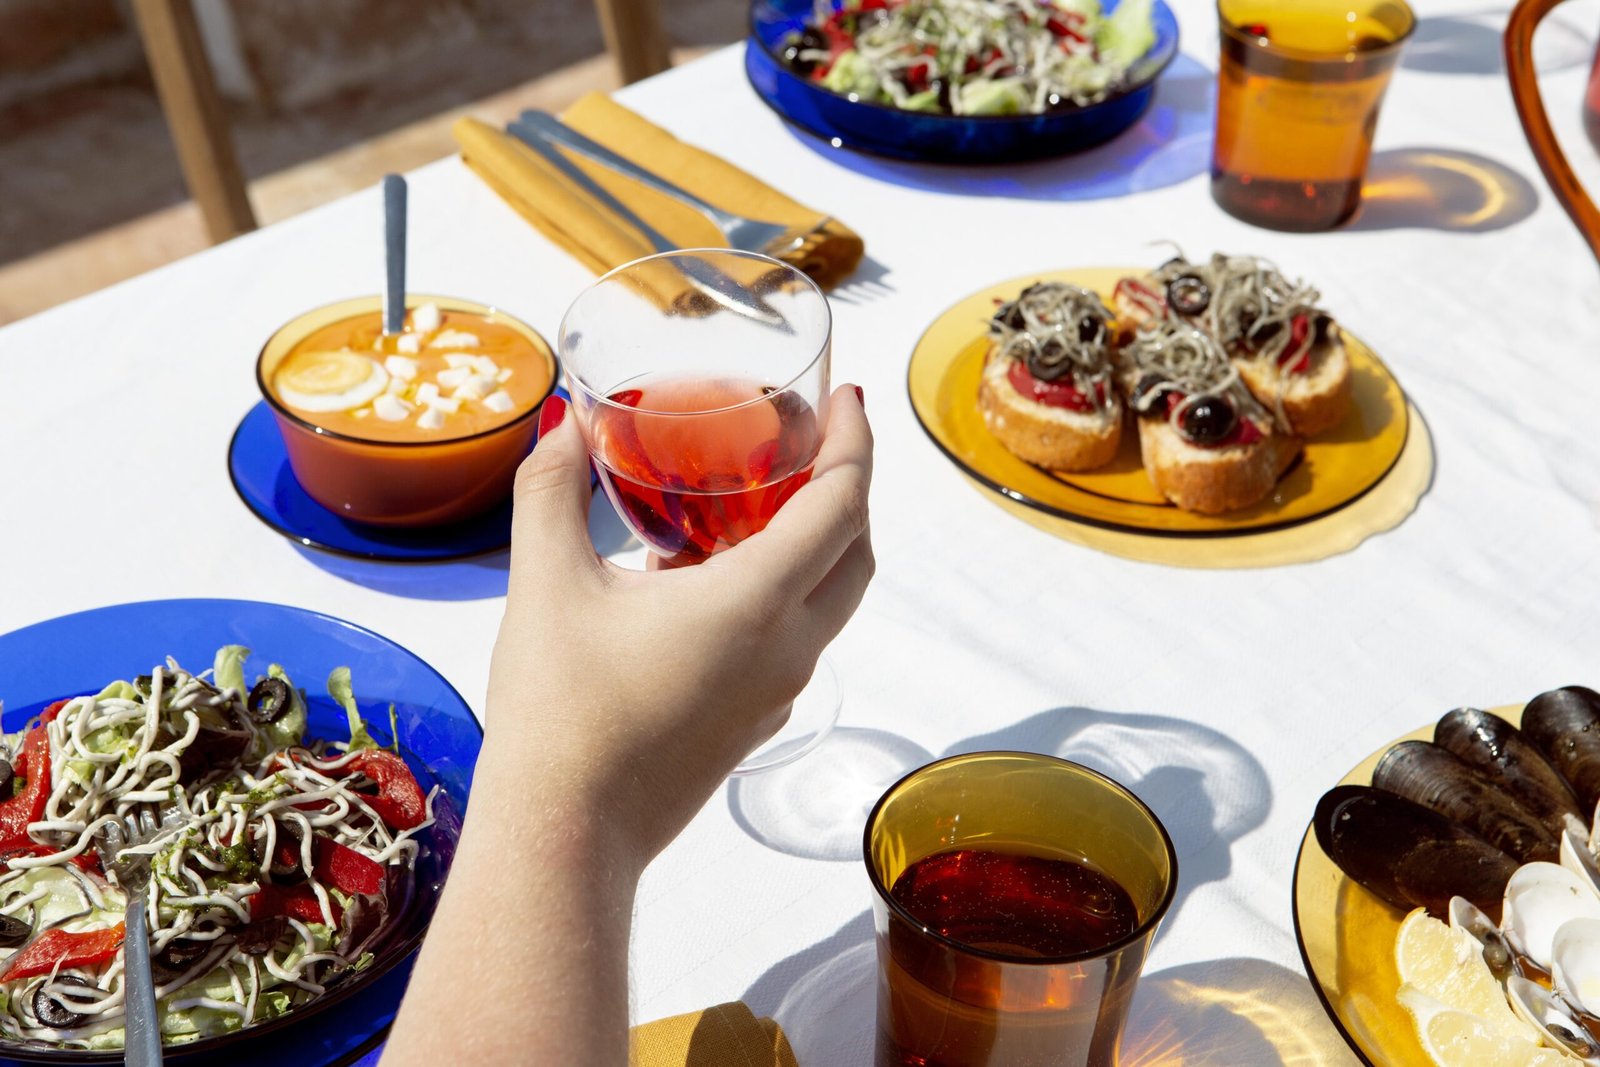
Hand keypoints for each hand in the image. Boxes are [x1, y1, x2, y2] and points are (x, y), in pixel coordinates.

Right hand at [484, 384, 872, 868]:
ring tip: (748, 502)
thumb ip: (551, 491)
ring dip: (811, 544)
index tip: (848, 397)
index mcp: (757, 604)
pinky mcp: (755, 723)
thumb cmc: (560, 712)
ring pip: (828, 601)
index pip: (843, 504)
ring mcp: (779, 694)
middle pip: (855, 552)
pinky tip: (703, 580)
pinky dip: (777, 594)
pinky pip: (792, 641)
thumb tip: (563, 425)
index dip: (855, 442)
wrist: (564, 834)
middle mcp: (789, 649)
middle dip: (846, 488)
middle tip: (808, 443)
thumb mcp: (546, 583)